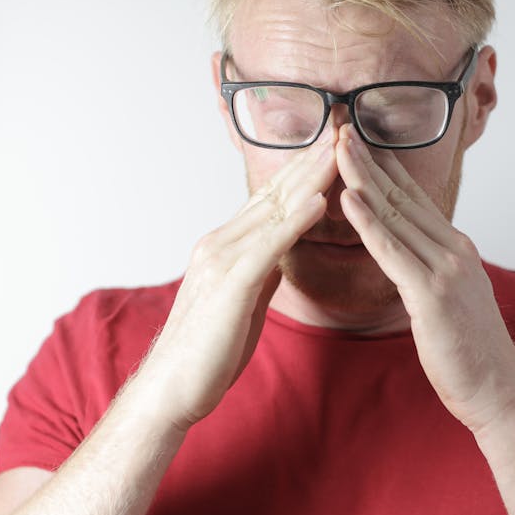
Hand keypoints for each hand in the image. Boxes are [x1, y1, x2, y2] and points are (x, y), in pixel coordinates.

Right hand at [138, 129, 337, 429]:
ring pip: (274, 209)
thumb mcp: (244, 299)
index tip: (333, 143)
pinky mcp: (230, 284)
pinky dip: (296, 221)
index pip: (272, 198)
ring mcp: (222, 259)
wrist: (172, 388)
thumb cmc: (209, 349)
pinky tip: (320, 201)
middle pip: (275, 192)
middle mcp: (221, 242)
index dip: (304, 169)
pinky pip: (268, 246)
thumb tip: (284, 251)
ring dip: (310, 177)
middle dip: (311, 159)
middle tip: (343, 126)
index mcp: (227, 246)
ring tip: (340, 148)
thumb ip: (262, 269)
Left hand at [335, 125, 514, 431]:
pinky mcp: (432, 295)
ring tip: (338, 146)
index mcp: (457, 249)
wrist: (498, 391)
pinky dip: (368, 222)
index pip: (414, 199)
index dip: (384, 167)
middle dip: (369, 159)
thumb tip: (410, 255)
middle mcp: (454, 250)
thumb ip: (432, 270)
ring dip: (363, 178)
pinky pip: (393, 252)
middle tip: (341, 126)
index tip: (358, 140)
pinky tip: (348, 198)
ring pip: (396, 215)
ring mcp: (446, 270)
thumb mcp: (452, 299)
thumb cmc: (470, 352)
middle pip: (403, 196)